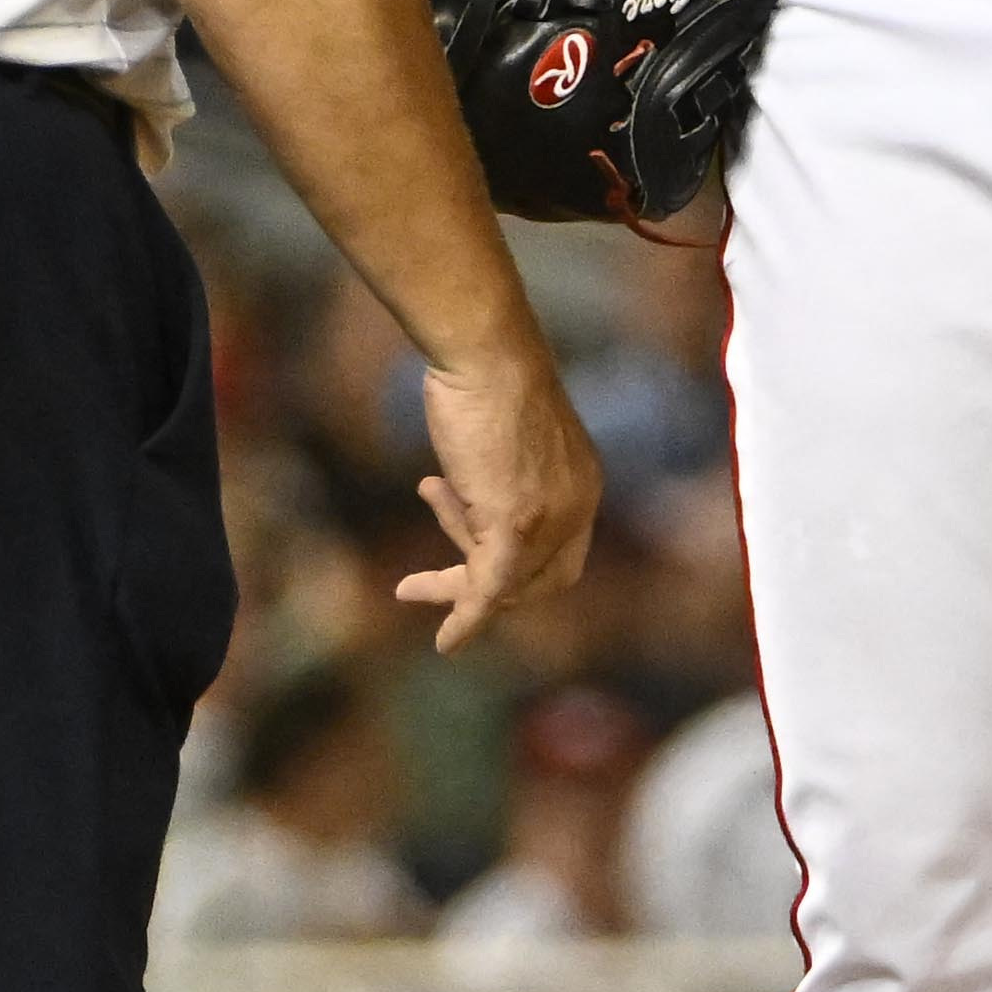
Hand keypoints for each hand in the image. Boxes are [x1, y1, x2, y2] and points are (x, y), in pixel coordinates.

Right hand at [399, 345, 603, 651]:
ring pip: (504, 581)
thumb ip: (504, 471)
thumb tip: (470, 485)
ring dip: (455, 591)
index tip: (470, 565)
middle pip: (537, 577)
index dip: (518, 571)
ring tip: (408, 587)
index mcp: (583, 482)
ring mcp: (549, 518)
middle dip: (483, 585)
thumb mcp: (504, 431)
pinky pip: (490, 587)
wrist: (483, 348)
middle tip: (425, 583)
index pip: (560, 555)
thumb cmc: (484, 372)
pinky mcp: (514, 523)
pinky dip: (468, 618)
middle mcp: (578, 504)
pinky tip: (446, 643)